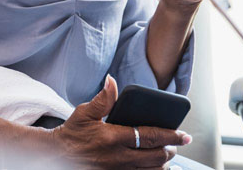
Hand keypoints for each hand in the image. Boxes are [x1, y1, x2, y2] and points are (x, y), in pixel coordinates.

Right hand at [50, 75, 190, 168]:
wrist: (58, 155)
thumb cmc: (73, 133)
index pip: (150, 136)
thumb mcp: (84, 113)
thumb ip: (103, 99)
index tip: (184, 135)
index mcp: (113, 137)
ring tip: (168, 155)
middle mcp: (118, 157)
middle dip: (171, 150)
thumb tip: (113, 81)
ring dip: (163, 164)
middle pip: (156, 157)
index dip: (171, 135)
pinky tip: (156, 168)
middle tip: (176, 143)